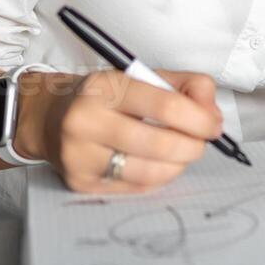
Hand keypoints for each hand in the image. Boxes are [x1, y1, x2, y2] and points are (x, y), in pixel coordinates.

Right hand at [15, 69, 222, 192]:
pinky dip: (158, 177)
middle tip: (202, 143)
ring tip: (181, 153)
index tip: (213, 126)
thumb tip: (212, 115)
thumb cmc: (106, 97)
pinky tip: (158, 164)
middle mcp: (86, 121)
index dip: (199, 119)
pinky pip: (136, 188)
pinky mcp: (80, 183)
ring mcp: (80, 156)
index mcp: (104, 86)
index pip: (165, 106)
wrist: (50, 118)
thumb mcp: (142, 77)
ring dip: (178, 165)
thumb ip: (186, 86)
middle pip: (159, 143)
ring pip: (149, 172)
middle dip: (193, 146)